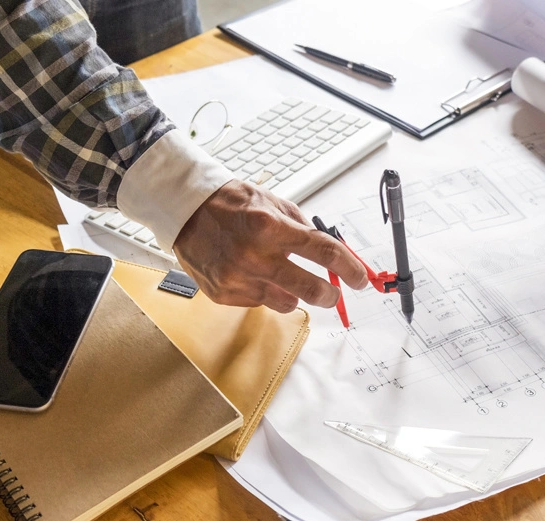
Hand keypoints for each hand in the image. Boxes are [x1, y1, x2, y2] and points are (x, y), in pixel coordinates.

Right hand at [173, 180, 368, 312]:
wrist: (184, 211)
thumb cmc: (229, 204)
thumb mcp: (272, 203)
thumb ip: (303, 228)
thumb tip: (332, 252)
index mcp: (271, 228)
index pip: (325, 253)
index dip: (350, 268)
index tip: (360, 278)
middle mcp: (254, 256)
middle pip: (312, 289)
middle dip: (331, 294)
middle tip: (334, 293)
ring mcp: (238, 279)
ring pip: (288, 302)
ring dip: (295, 292)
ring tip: (284, 276)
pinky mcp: (224, 294)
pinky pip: (260, 303)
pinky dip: (265, 291)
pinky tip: (253, 274)